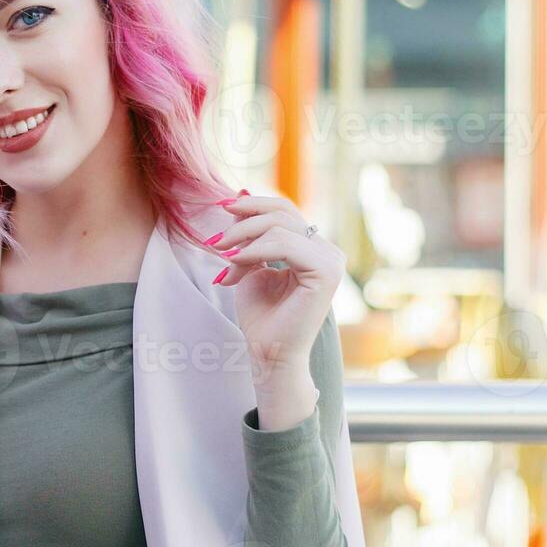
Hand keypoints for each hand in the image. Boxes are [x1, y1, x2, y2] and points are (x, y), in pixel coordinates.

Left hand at [202, 191, 344, 394]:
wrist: (268, 354)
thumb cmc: (261, 315)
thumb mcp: (250, 263)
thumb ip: (251, 233)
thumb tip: (240, 192)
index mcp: (313, 247)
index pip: (283, 210)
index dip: (251, 206)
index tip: (220, 208)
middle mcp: (327, 251)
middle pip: (282, 211)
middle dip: (244, 221)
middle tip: (215, 240)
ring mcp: (331, 261)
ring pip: (280, 226)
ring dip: (243, 238)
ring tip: (223, 257)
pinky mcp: (326, 273)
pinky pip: (285, 245)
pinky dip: (255, 249)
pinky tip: (236, 261)